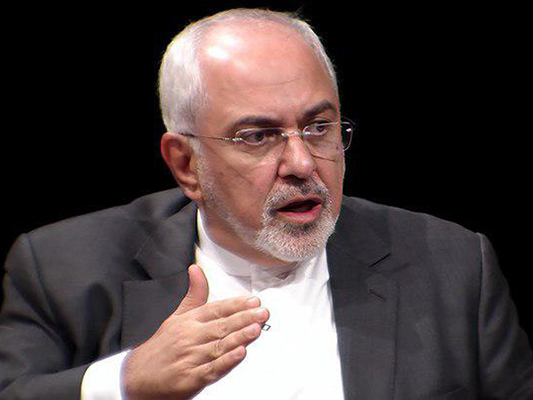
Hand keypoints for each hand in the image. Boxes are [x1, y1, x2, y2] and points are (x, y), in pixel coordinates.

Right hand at [123, 264, 268, 399]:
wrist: (134, 379)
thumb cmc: (158, 347)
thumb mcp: (174, 316)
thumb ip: (192, 294)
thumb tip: (196, 270)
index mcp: (188, 321)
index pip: (215, 309)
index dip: (236, 305)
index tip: (253, 301)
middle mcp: (190, 337)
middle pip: (221, 326)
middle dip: (244, 318)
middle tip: (262, 312)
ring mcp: (190, 358)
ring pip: (219, 346)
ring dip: (239, 337)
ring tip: (256, 328)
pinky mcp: (190, 378)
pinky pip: (212, 369)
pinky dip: (227, 362)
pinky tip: (239, 354)